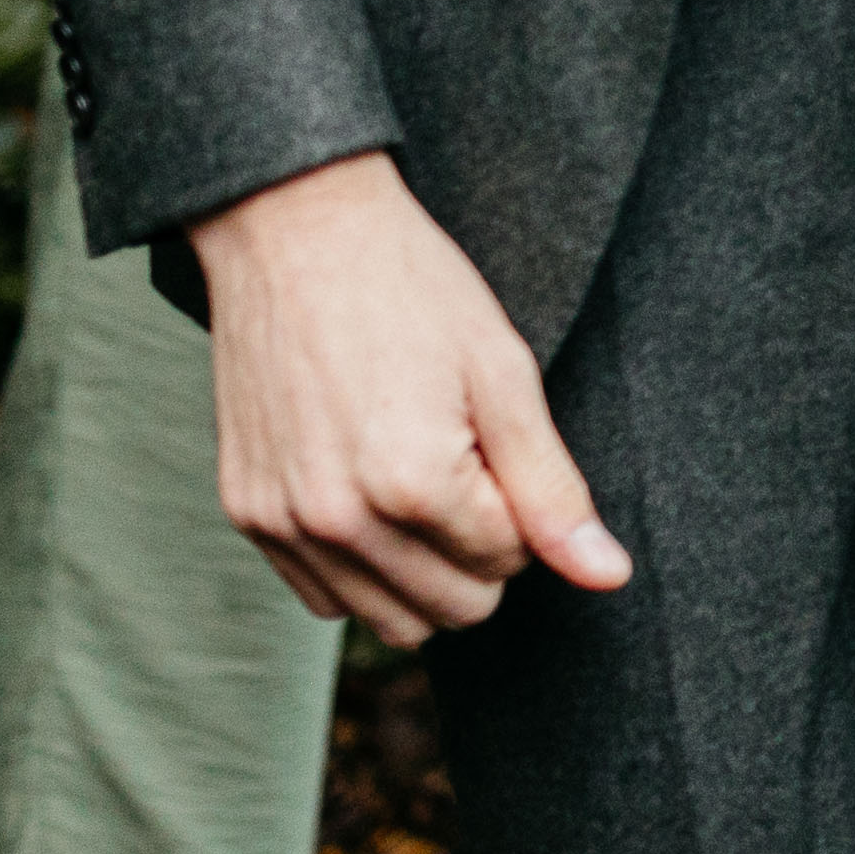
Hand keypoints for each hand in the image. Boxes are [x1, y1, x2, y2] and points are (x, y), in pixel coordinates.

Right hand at [190, 150, 631, 644]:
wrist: (295, 233)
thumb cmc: (411, 289)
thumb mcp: (505, 375)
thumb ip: (554, 491)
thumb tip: (609, 577)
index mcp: (412, 484)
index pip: (508, 563)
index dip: (522, 507)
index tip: (498, 442)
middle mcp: (337, 519)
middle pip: (453, 608)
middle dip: (481, 551)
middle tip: (470, 463)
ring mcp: (282, 521)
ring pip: (388, 620)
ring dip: (425, 572)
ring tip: (425, 481)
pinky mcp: (245, 512)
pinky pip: (323, 594)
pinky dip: (362, 568)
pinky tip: (374, 494)